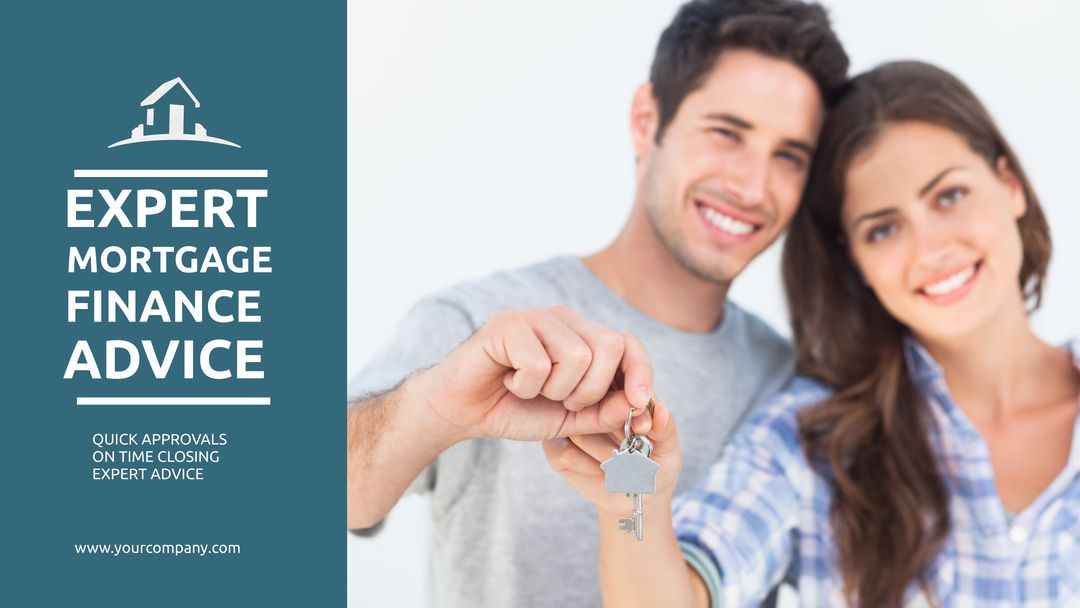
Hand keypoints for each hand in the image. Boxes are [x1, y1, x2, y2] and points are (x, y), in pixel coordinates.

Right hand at [417, 306, 653, 441]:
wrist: (464, 409)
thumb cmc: (517, 409)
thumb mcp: (569, 418)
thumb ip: (603, 412)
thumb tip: (638, 404)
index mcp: (583, 336)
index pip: (628, 343)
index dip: (641, 372)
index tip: (640, 403)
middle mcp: (564, 319)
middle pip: (609, 347)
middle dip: (591, 390)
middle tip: (561, 401)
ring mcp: (536, 317)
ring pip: (576, 356)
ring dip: (554, 390)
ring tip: (531, 389)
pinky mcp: (509, 324)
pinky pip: (538, 363)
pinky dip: (524, 386)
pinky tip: (509, 381)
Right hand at [543, 399, 680, 517]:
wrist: (634, 499)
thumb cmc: (654, 465)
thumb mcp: (668, 449)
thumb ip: (665, 430)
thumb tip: (661, 412)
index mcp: (618, 389)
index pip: (615, 381)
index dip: (628, 405)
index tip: (642, 428)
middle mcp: (589, 402)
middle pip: (591, 404)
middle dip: (616, 432)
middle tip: (633, 451)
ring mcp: (568, 424)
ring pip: (579, 431)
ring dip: (605, 454)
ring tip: (620, 463)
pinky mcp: (554, 447)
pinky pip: (567, 454)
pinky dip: (590, 469)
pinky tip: (602, 474)